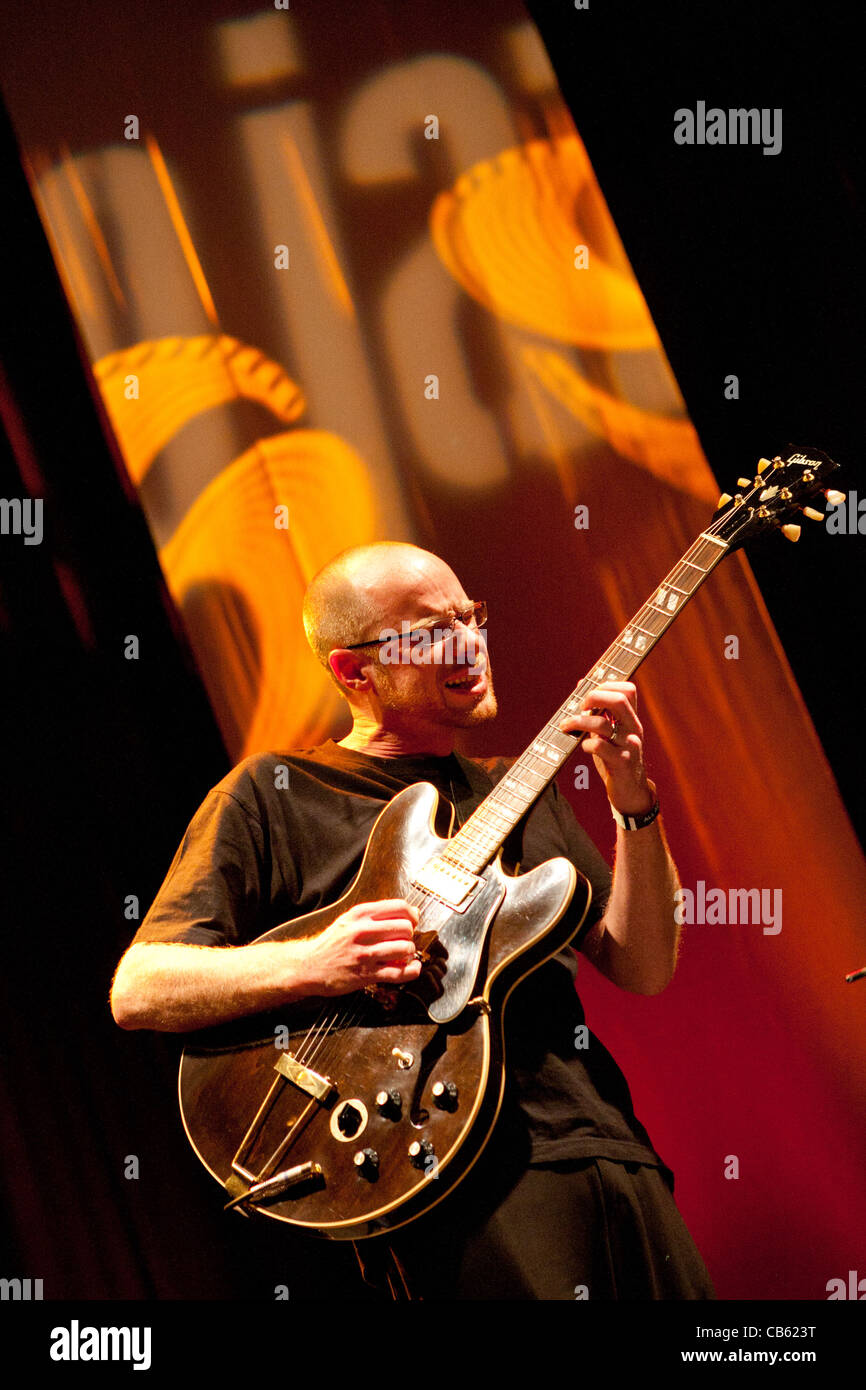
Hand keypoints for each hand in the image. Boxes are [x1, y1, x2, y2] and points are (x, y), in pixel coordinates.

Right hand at [296, 899, 421, 996]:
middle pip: (405, 927)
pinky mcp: (366, 975)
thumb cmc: (332, 943)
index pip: (398, 907)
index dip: (411, 914)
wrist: (309, 966)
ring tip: (403, 954)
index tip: (412, 921)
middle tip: (404, 939)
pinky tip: (412, 967)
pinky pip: (399, 973)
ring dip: (409, 952)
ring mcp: (364, 954)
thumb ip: (378, 914)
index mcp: (359, 915)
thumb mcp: (350, 920)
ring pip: (404, 949)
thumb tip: (413, 911)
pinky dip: (412, 970)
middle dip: (410, 934)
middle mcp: (362, 932)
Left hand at [558, 681, 654, 815]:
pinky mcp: (622, 763)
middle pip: (619, 700)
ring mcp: (629, 746)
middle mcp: (634, 729)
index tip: (589, 695)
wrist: (630, 792)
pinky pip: (600, 747)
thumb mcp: (609, 733)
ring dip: (579, 722)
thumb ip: (599, 712)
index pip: (628, 689)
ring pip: (603, 724)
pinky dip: (586, 744)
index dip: (607, 684)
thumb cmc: (615, 759)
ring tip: (566, 726)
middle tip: (580, 707)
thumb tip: (581, 684)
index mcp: (631, 719)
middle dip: (594, 697)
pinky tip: (583, 747)